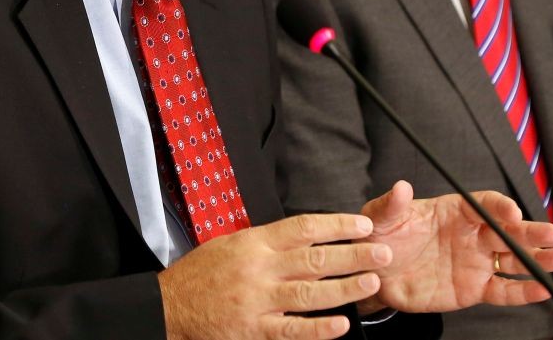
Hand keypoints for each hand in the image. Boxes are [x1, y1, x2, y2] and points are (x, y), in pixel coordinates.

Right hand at [158, 212, 393, 339]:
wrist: (172, 304)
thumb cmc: (203, 272)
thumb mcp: (233, 242)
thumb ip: (268, 240)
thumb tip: (304, 234)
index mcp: (256, 242)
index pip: (304, 227)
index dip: (336, 225)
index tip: (362, 224)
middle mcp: (261, 268)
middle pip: (314, 258)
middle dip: (352, 254)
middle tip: (381, 251)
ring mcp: (259, 300)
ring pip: (310, 293)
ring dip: (344, 288)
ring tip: (371, 282)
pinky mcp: (255, 329)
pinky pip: (292, 329)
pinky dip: (318, 328)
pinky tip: (341, 324)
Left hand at [356, 181, 552, 313]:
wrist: (375, 274)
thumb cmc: (382, 237)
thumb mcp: (380, 217)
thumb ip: (391, 203)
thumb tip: (401, 187)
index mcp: (453, 210)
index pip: (482, 204)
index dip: (498, 206)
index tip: (510, 211)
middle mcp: (470, 234)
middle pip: (506, 230)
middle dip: (530, 231)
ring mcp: (475, 261)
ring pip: (512, 259)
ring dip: (536, 260)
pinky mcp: (473, 289)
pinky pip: (503, 291)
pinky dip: (523, 292)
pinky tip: (542, 289)